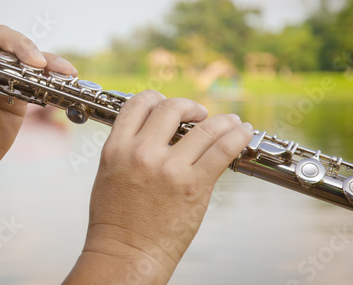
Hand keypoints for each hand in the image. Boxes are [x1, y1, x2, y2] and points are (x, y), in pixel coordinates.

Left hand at [0, 15, 76, 185]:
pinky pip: (38, 80)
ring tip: (57, 70)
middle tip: (32, 62)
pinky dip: (53, 76)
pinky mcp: (20, 95)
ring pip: (23, 56)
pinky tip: (66, 75)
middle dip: (18, 45)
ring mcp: (2, 78)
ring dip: (42, 59)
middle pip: (0, 38)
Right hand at [77, 90, 252, 281]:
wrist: (126, 254)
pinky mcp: (193, 186)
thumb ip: (127, 148)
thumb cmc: (116, 220)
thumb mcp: (110, 174)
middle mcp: (141, 153)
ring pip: (204, 127)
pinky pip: (222, 151)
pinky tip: (243, 132)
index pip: (138, 104)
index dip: (156, 98)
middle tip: (198, 114)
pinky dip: (237, 136)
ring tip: (231, 121)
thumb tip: (151, 132)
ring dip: (222, 120)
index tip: (167, 104)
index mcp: (116, 148)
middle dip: (189, 106)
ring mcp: (168, 168)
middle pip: (171, 107)